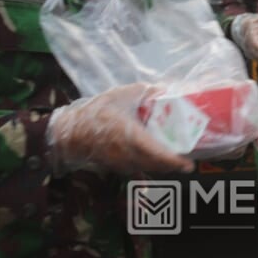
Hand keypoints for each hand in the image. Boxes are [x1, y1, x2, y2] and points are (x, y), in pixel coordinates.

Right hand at [48, 83, 194, 174]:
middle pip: (156, 165)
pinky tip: (158, 156)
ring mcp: (121, 163)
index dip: (173, 160)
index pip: (155, 152)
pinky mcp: (117, 167)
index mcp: (128, 135)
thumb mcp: (120, 95)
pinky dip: (151, 164)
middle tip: (188, 159)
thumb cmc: (95, 112)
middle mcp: (126, 153)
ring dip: (163, 166)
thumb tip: (165, 90)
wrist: (69, 132)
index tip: (188, 164)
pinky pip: (139, 168)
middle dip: (174, 165)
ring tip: (177, 158)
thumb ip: (144, 92)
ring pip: (148, 168)